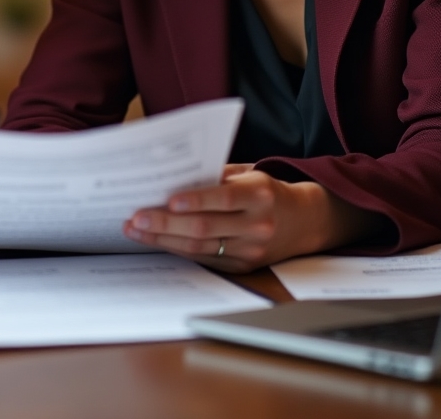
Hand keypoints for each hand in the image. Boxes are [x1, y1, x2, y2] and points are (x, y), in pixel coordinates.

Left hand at [123, 164, 379, 271]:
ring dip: (163, 239)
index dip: (196, 200)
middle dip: (165, 223)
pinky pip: (204, 259)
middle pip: (205, 227)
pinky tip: (156, 241)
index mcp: (259, 194)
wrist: (305, 221)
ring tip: (136, 230)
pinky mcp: (243, 266)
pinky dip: (177, 249)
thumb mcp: (249, 174)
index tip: (168, 200)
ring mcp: (250, 249)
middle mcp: (257, 224)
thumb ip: (216, 175)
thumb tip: (173, 175)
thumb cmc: (266, 189)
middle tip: (136, 217)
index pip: (224, 197)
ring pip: (200, 247)